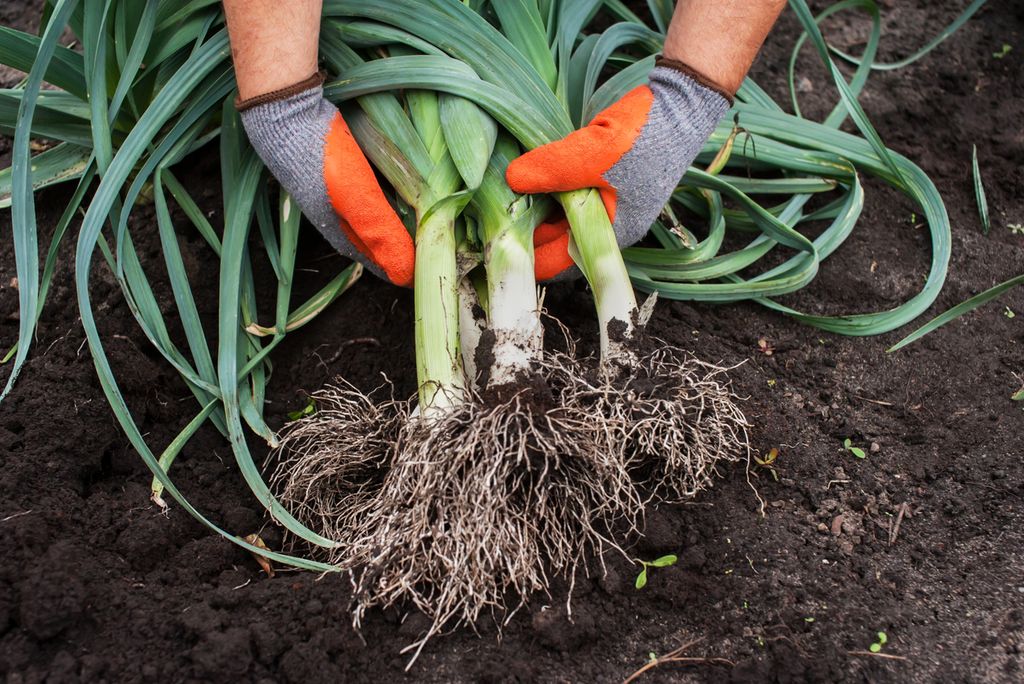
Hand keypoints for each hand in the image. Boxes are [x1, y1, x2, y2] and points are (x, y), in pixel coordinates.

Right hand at [239, 74, 414, 286]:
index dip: (397, 268)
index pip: (374, 259)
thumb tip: (406, 274)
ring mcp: (331, 186)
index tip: (419, 277)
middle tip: (422, 249)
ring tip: (415, 221)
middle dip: (394, 246)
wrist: (285, 109)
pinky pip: (364, 185)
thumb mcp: (357, 199)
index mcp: (338, 228)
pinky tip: (393, 181)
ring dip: (389, 218)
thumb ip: (381, 232)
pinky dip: (382, 191)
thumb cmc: (322, 158)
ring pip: (367, 211)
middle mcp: (333, 211)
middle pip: (370, 238)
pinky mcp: (334, 161)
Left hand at [507, 61, 731, 262]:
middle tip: (487, 211)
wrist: (682, 104)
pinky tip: (527, 171)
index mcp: (610, 233)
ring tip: (501, 189)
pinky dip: (547, 186)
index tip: (491, 240)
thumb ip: (549, 169)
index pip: (556, 262)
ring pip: (558, 214)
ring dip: (534, 204)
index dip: (524, 255)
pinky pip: (567, 193)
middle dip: (523, 227)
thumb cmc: (644, 135)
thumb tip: (509, 179)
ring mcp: (607, 203)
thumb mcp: (591, 153)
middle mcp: (608, 226)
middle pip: (554, 239)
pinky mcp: (604, 181)